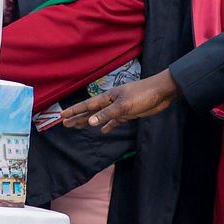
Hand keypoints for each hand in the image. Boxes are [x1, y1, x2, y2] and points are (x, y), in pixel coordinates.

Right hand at [59, 69, 180, 132]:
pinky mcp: (128, 113)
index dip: (75, 110)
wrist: (161, 92)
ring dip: (90, 121)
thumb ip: (107, 114)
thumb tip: (90, 122)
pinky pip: (114, 121)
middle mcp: (111, 102)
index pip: (87, 105)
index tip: (62, 115)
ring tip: (78, 126)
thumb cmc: (143, 95)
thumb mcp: (124, 105)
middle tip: (65, 123)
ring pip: (101, 116)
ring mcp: (119, 108)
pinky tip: (103, 130)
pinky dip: (109, 125)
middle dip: (78, 117)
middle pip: (91, 111)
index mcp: (108, 97)